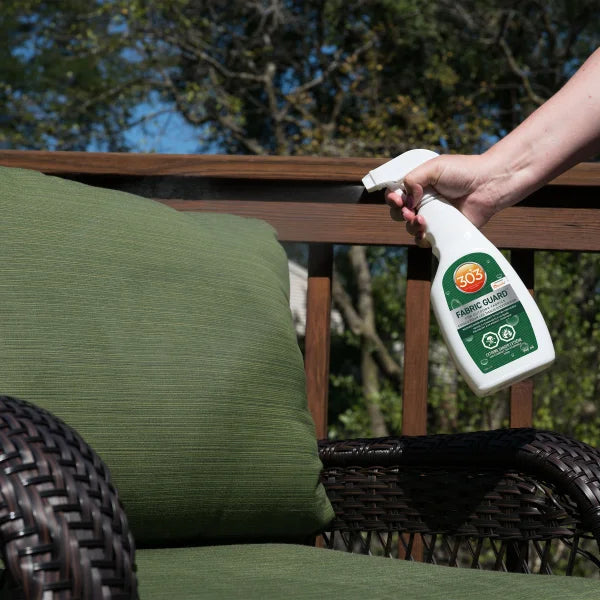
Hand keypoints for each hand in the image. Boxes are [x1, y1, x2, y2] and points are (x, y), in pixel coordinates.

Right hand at [385, 154, 500, 245]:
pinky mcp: (441, 231)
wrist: (488, 185)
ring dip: (409, 225)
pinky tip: (424, 231)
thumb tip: (407, 199)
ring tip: (420, 219)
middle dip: (399, 213)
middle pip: (398, 213)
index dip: (392, 198)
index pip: (395, 194)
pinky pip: (423, 240)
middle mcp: (422, 202)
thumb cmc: (463, 171)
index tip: (397, 198)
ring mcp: (432, 218)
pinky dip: (419, 238)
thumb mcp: (434, 167)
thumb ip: (413, 179)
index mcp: (417, 185)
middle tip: (409, 210)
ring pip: (408, 227)